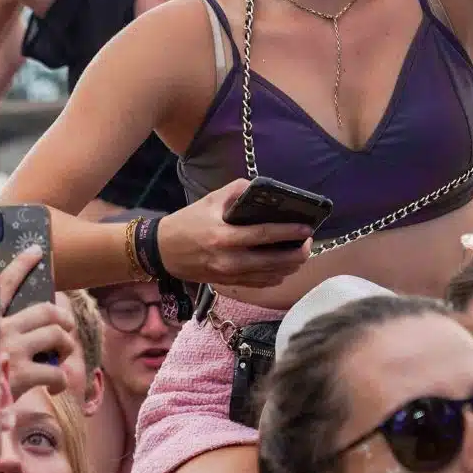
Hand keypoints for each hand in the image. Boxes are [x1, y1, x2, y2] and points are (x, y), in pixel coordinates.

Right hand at [0, 249, 76, 399]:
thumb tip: (12, 337)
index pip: (4, 284)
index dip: (22, 266)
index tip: (36, 251)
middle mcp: (1, 329)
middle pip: (45, 310)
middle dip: (63, 318)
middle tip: (67, 328)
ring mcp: (13, 350)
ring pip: (56, 335)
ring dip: (66, 347)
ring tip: (61, 358)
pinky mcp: (22, 374)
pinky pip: (56, 370)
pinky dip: (61, 378)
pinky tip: (54, 386)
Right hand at [156, 179, 313, 287]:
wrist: (164, 252)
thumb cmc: (188, 222)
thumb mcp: (210, 200)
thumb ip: (237, 191)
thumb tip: (262, 188)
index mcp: (223, 237)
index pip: (264, 235)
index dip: (288, 232)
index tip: (307, 228)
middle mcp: (229, 261)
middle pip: (273, 262)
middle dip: (297, 253)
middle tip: (308, 242)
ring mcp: (230, 276)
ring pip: (271, 276)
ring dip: (290, 265)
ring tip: (300, 251)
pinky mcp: (230, 284)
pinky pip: (261, 284)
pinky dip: (277, 275)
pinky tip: (284, 266)